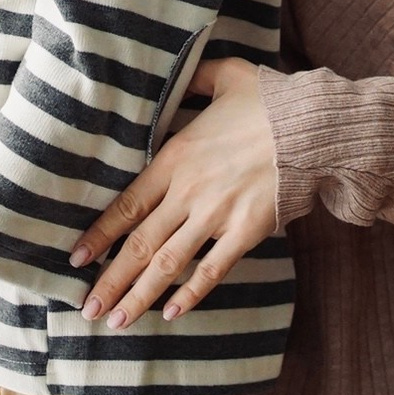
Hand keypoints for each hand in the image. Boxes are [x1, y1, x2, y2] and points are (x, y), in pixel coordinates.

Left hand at [72, 59, 277, 328]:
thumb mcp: (226, 77)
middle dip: (110, 280)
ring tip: (117, 321)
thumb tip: (179, 73)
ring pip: (168, 263)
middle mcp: (189, 191)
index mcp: (176, 158)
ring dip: (139, 295)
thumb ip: (196, 79)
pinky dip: (191, 294)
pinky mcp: (247, 231)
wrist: (317, 126)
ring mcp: (217, 214)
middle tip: (88, 308)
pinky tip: (172, 313)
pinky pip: (213, 270)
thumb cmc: (273, 100)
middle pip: (139, 244)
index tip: (77, 259)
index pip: (126, 205)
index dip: (99, 236)